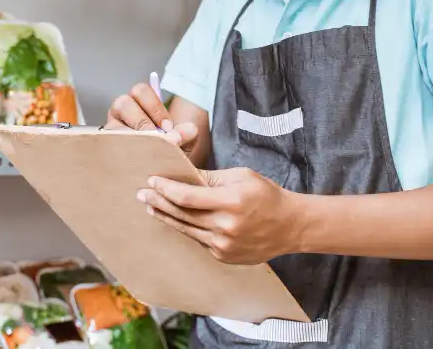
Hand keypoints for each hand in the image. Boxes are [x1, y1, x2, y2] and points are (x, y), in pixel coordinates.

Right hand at [105, 82, 198, 157]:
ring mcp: (110, 129)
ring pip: (112, 125)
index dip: (154, 107)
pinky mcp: (106, 147)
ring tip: (145, 152)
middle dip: (141, 121)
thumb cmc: (168, 150)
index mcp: (139, 102)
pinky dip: (123, 153)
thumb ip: (187, 134)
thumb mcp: (183, 141)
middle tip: (156, 139)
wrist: (159, 172)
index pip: (141, 91)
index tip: (168, 128)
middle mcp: (121, 112)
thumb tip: (185, 132)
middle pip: (123, 103)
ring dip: (130, 138)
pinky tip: (136, 163)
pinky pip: (109, 146)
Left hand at [137, 167, 303, 263]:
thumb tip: (184, 176)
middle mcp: (225, 226)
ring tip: (152, 207)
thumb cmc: (266, 195)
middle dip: (159, 202)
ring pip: (186, 229)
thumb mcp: (241, 177)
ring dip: (166, 217)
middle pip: (182, 214)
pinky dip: (185, 229)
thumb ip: (210, 178)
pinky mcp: (223, 256)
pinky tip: (174, 220)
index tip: (152, 181)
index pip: (188, 196)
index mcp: (230, 202)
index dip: (166, 189)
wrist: (290, 226)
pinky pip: (198, 240)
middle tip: (142, 194)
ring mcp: (224, 245)